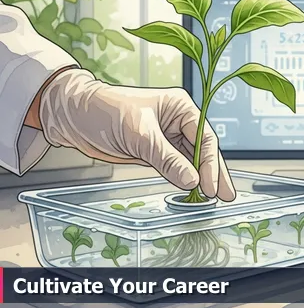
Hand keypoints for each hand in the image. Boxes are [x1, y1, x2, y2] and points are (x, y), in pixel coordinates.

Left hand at [36, 69, 234, 200]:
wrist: (73, 115)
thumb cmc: (105, 110)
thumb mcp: (139, 134)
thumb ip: (166, 158)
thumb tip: (191, 180)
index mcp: (180, 107)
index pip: (204, 137)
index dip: (210, 163)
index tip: (211, 186)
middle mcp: (178, 122)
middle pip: (202, 151)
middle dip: (214, 173)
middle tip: (226, 196)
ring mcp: (167, 138)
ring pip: (190, 161)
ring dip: (200, 179)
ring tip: (211, 199)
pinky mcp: (154, 152)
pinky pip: (175, 167)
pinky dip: (183, 179)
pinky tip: (192, 191)